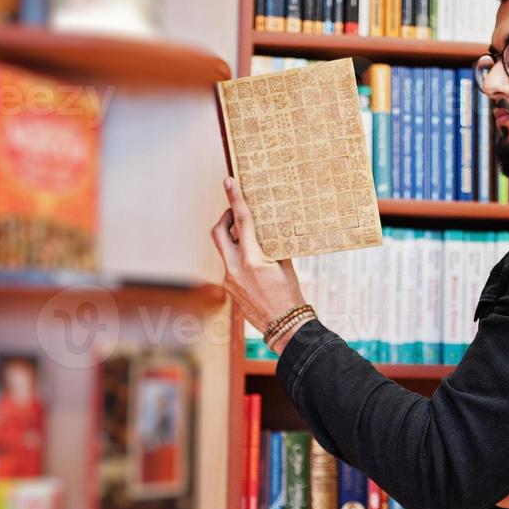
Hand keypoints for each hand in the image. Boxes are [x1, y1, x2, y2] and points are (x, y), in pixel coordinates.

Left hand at [210, 177, 307, 335]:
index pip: (242, 221)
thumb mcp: (284, 265)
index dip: (235, 198)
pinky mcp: (228, 287)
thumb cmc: (289, 294)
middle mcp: (235, 267)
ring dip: (233, 240)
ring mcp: (228, 278)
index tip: (229, 181)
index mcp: (252, 259)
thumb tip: (265, 229)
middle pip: (218, 232)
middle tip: (236, 213)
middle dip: (225, 218)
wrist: (284, 326)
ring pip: (224, 249)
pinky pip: (229, 264)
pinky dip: (238, 257)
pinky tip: (253, 264)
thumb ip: (271, 245)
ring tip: (250, 240)